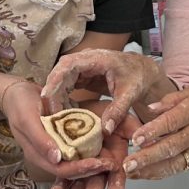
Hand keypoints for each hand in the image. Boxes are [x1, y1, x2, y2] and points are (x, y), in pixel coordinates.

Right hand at [2, 80, 113, 185]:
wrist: (18, 92)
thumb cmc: (20, 104)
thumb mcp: (27, 119)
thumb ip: (40, 140)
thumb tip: (57, 159)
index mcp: (38, 155)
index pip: (62, 170)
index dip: (80, 170)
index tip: (99, 164)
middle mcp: (49, 155)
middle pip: (72, 170)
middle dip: (91, 170)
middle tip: (112, 164)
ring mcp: (56, 148)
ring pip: (76, 161)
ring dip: (93, 163)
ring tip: (111, 159)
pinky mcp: (62, 138)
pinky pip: (77, 148)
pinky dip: (89, 150)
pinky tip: (104, 147)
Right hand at [41, 49, 163, 132]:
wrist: (142, 71)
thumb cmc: (137, 77)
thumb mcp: (130, 94)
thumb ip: (117, 110)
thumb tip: (105, 130)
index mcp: (96, 58)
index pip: (68, 64)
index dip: (55, 79)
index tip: (46, 95)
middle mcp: (85, 60)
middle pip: (60, 73)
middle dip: (52, 93)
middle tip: (48, 114)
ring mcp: (81, 68)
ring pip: (60, 81)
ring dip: (56, 98)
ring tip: (54, 118)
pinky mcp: (81, 77)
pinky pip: (65, 87)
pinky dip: (63, 100)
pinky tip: (62, 116)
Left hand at [49, 109, 139, 188]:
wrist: (74, 97)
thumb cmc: (101, 107)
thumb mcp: (121, 113)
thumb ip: (132, 126)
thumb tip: (145, 139)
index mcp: (115, 156)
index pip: (117, 179)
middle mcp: (100, 163)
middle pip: (96, 186)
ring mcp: (83, 164)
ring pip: (79, 185)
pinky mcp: (68, 160)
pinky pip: (63, 175)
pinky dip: (59, 185)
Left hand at [123, 87, 188, 178]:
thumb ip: (170, 100)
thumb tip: (150, 108)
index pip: (171, 122)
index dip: (153, 131)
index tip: (136, 138)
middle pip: (170, 146)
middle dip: (147, 157)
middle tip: (129, 162)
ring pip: (174, 163)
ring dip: (151, 170)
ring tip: (133, 172)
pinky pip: (179, 169)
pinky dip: (161, 173)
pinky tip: (146, 175)